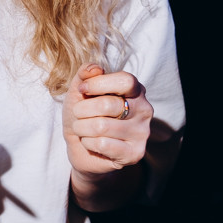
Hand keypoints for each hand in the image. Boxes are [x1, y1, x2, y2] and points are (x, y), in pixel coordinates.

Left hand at [63, 64, 151, 178]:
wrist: (79, 146)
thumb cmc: (83, 114)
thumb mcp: (79, 90)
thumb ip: (85, 74)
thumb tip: (94, 69)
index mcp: (135, 90)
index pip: (125, 81)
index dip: (98, 84)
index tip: (82, 89)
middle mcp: (144, 110)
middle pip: (108, 105)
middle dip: (81, 110)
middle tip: (78, 114)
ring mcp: (142, 133)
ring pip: (101, 126)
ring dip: (82, 128)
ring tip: (83, 129)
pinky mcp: (135, 153)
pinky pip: (102, 144)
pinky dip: (88, 143)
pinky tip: (92, 143)